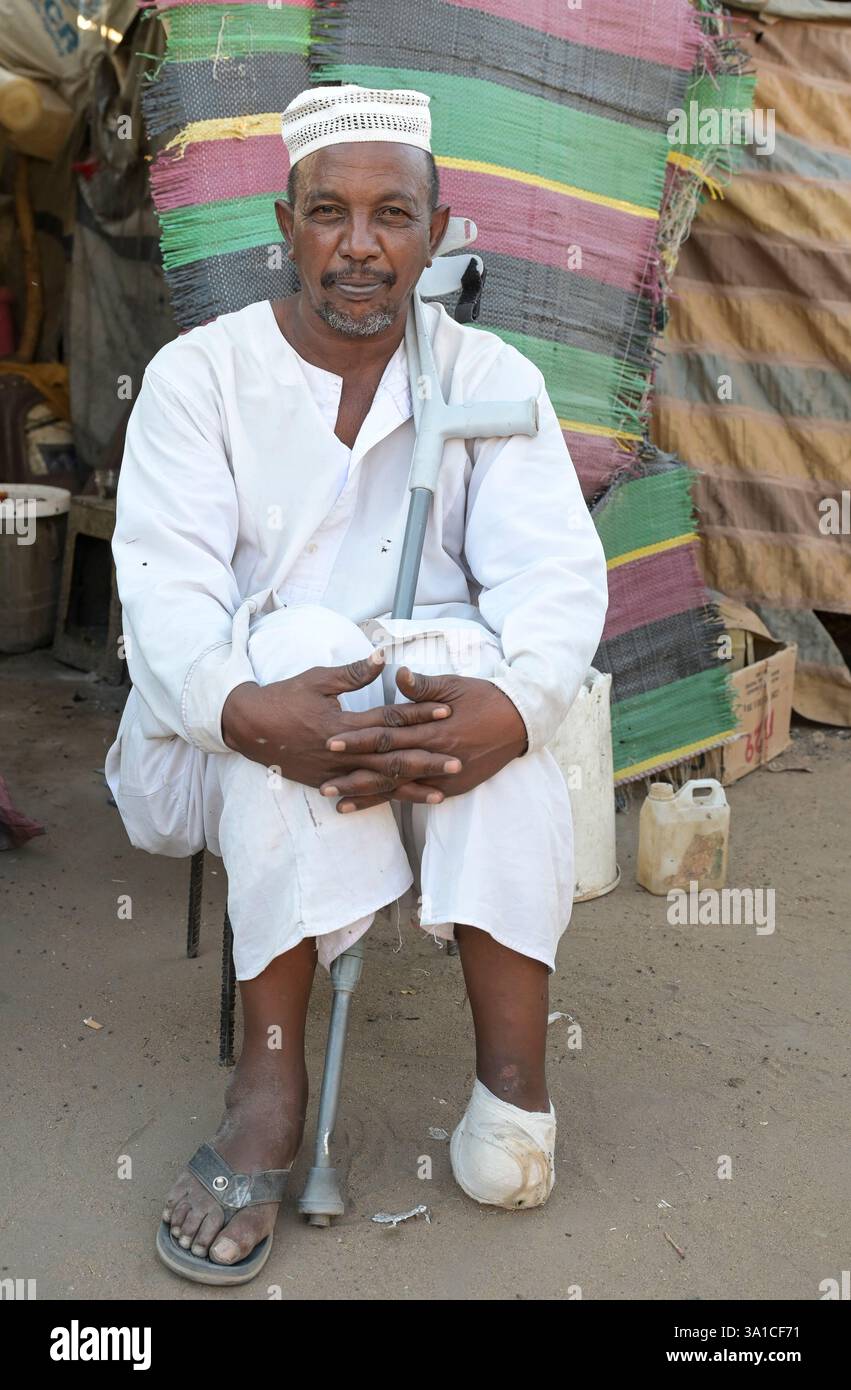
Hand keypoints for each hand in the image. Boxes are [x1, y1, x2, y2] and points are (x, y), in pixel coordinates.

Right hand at [220, 652, 463, 799]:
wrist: (249, 727)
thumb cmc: (284, 697)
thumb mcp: (317, 679)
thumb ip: (352, 673)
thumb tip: (383, 658)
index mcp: (343, 723)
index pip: (389, 719)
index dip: (419, 714)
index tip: (447, 710)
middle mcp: (342, 752)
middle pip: (392, 758)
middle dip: (426, 760)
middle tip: (457, 762)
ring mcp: (335, 772)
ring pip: (380, 783)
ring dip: (412, 788)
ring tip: (441, 792)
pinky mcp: (327, 782)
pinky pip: (361, 793)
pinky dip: (384, 800)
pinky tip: (404, 804)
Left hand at [318, 665, 527, 811]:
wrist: (519, 722)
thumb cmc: (484, 698)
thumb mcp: (454, 684)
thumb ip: (423, 685)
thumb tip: (398, 675)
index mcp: (432, 728)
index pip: (386, 734)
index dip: (357, 739)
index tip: (330, 740)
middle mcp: (434, 756)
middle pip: (386, 768)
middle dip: (354, 775)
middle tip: (323, 782)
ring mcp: (443, 776)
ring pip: (398, 788)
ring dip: (367, 796)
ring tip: (338, 803)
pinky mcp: (452, 788)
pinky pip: (417, 796)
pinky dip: (394, 802)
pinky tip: (372, 807)